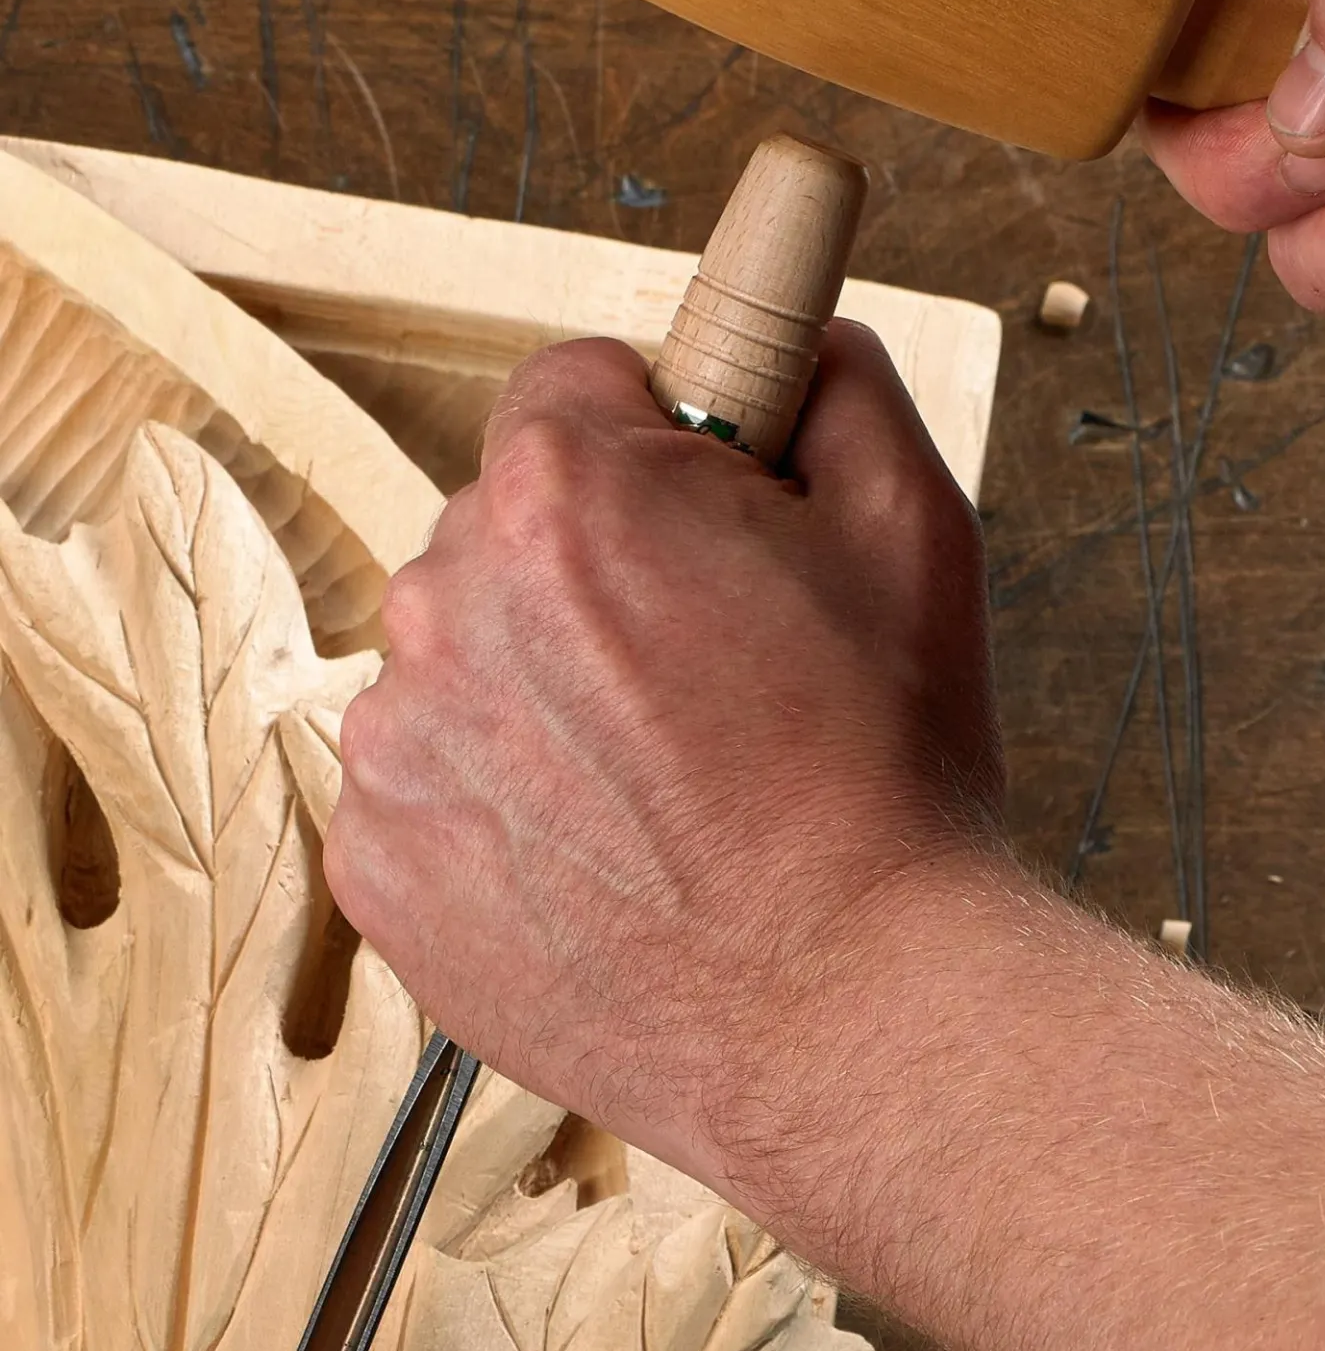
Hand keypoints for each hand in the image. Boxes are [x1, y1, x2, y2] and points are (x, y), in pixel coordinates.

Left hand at [324, 324, 1003, 1180]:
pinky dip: (509, 802)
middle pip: (515, 523)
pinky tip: (617, 853)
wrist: (848, 1012)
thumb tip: (797, 338)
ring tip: (677, 783)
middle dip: (608, 566)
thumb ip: (842, 388)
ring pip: (472, 656)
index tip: (718, 513)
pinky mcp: (380, 865)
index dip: (667, 442)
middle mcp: (446, 598)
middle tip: (723, 668)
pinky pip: (436, 780)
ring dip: (553, 688)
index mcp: (568, 492)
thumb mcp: (918, 532)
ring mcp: (398, 743)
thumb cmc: (887, 779)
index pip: (576, 384)